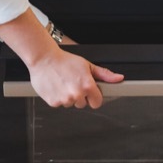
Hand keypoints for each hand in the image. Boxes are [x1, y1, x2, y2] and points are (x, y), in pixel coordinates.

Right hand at [0, 8, 121, 108]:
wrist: (44, 58)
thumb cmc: (64, 61)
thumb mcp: (87, 65)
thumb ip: (104, 74)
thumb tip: (118, 78)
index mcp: (87, 86)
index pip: (97, 103)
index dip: (94, 97)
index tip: (89, 92)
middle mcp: (76, 94)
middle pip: (83, 104)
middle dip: (80, 96)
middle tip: (73, 83)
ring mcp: (65, 99)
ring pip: (71, 104)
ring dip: (68, 96)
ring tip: (64, 83)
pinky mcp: (53, 102)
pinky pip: (59, 104)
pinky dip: (58, 97)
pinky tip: (57, 86)